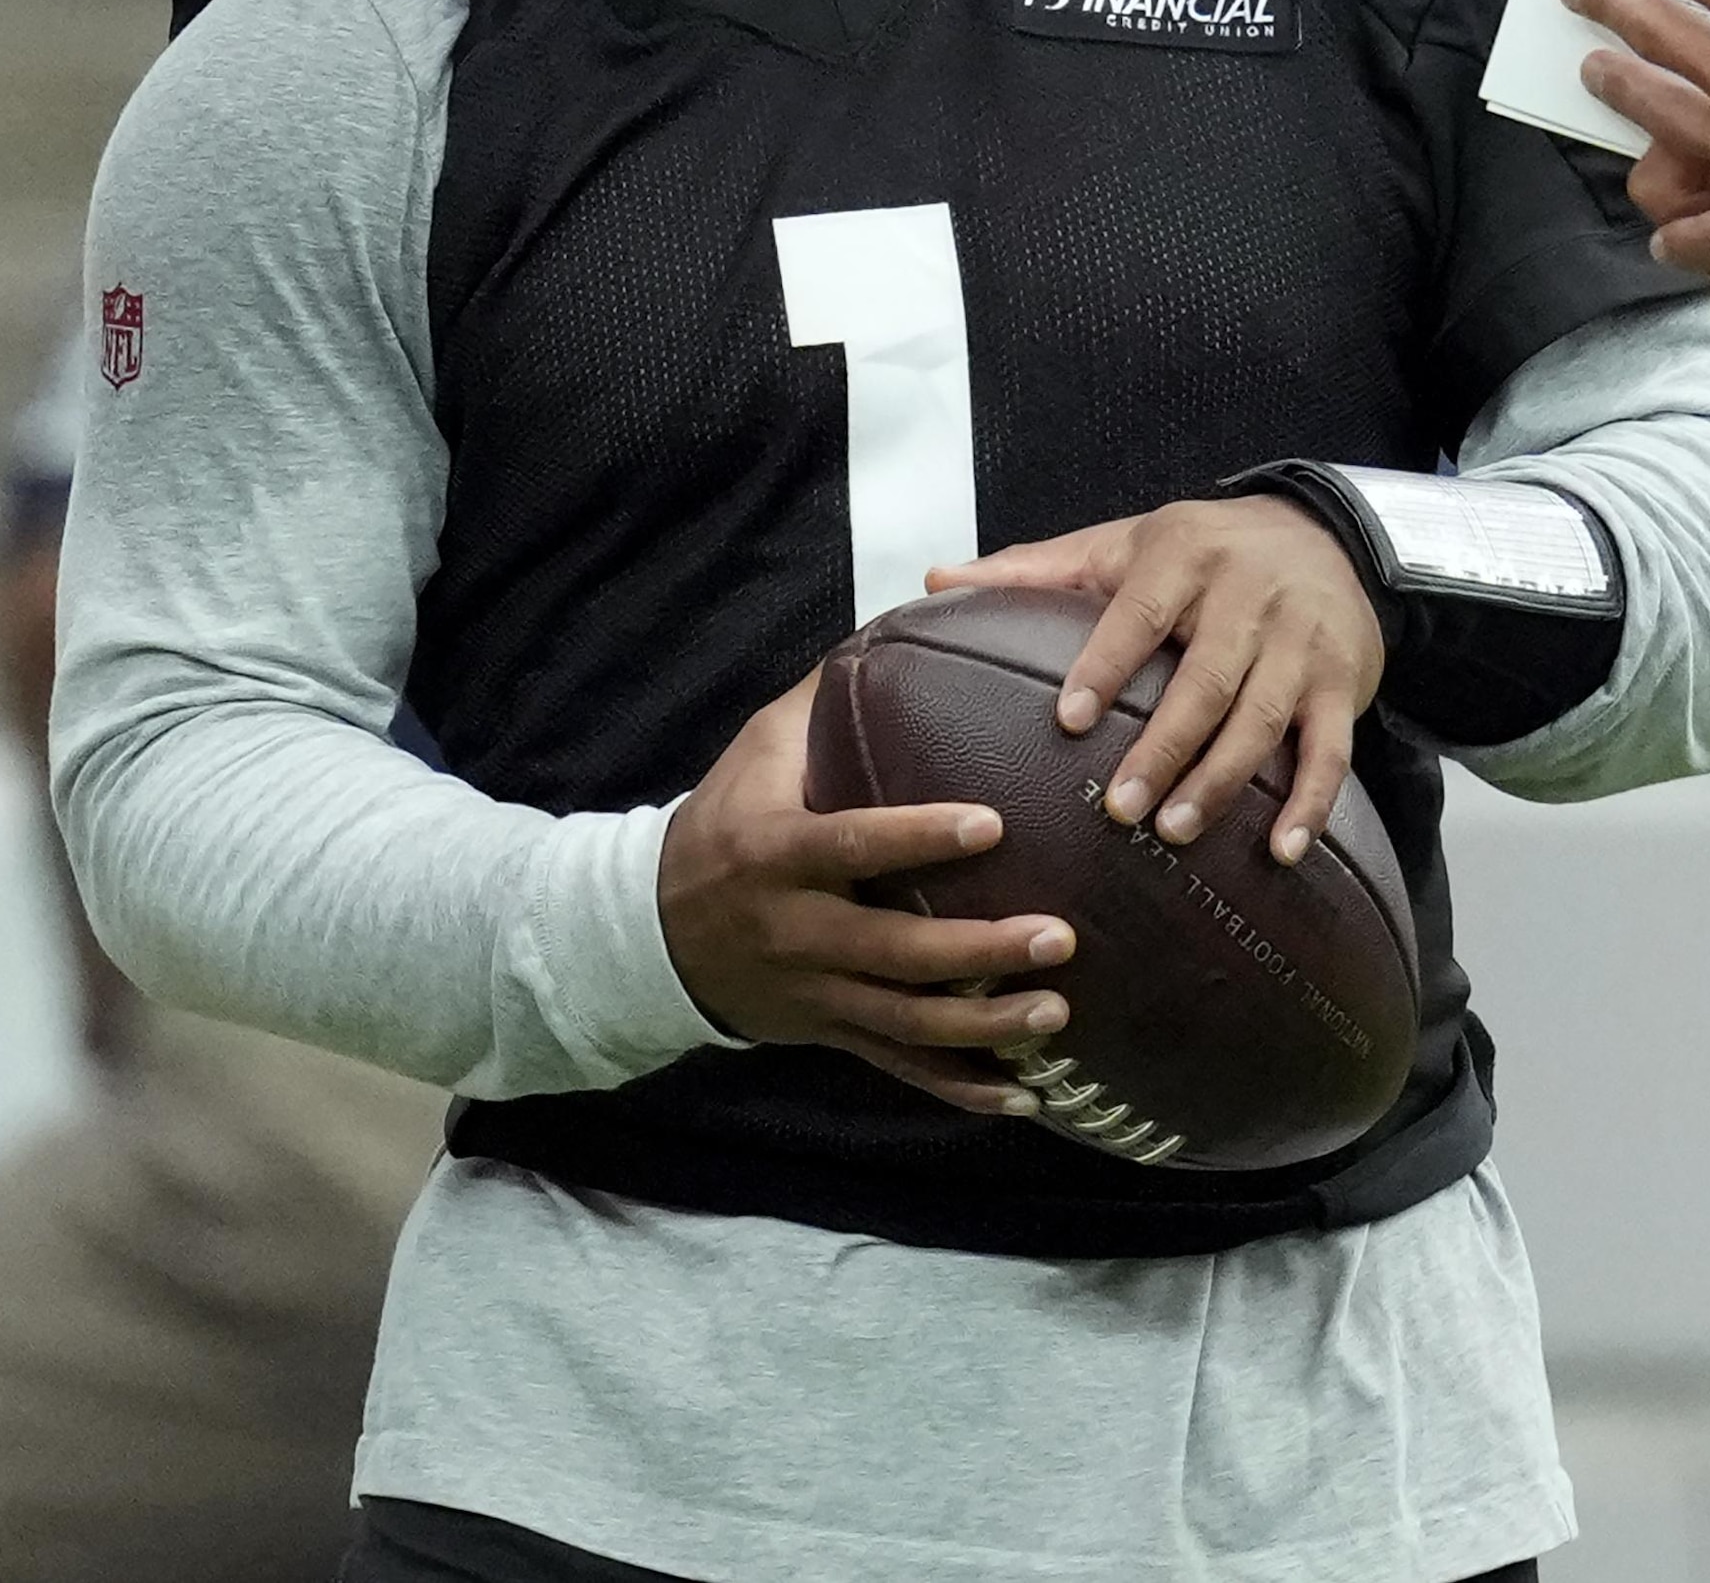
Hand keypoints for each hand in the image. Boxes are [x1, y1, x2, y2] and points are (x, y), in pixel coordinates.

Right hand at [659, 672, 1076, 1118]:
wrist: (650, 931)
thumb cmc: (725, 821)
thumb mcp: (757, 750)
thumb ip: (829, 698)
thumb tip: (912, 614)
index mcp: (777, 854)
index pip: (853, 845)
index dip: (919, 837)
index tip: (992, 823)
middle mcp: (795, 932)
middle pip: (894, 951)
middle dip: (978, 951)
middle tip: (1060, 938)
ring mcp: (813, 994)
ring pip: (903, 1023)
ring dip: (984, 1026)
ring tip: (1058, 1015)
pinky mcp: (829, 1034)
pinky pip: (898, 1070)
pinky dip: (960, 1087)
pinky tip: (1024, 1095)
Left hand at [928, 496, 1380, 865]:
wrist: (1326, 536)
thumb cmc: (1203, 551)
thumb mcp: (1123, 543)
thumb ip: (1032, 568)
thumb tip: (933, 583)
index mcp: (1184, 555)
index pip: (1142, 612)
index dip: (1107, 663)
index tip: (1068, 720)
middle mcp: (1249, 595)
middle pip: (1206, 679)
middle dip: (1164, 748)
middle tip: (1118, 810)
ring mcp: (1302, 641)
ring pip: (1263, 719)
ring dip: (1221, 781)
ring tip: (1176, 832)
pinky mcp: (1342, 682)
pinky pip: (1331, 749)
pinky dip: (1310, 802)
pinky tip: (1282, 850)